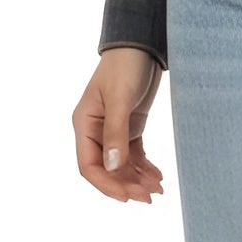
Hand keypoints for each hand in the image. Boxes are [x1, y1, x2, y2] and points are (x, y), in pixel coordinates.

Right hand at [74, 46, 165, 202]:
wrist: (142, 44)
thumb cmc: (125, 65)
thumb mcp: (120, 98)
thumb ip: (116, 133)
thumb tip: (113, 168)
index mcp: (84, 124)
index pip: (89, 165)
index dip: (106, 185)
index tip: (127, 197)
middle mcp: (95, 130)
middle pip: (107, 169)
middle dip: (126, 185)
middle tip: (149, 197)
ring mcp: (112, 130)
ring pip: (122, 165)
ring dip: (137, 179)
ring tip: (158, 190)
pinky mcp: (130, 126)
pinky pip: (134, 155)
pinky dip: (145, 168)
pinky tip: (158, 177)